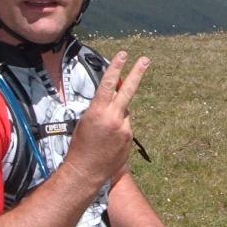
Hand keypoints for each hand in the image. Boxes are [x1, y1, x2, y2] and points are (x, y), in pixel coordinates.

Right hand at [64, 51, 149, 188]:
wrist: (86, 171)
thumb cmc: (80, 145)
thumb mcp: (86, 120)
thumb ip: (102, 106)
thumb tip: (115, 95)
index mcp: (98, 111)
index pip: (109, 84)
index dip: (116, 67)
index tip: (123, 54)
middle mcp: (114, 118)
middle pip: (128, 90)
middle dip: (137, 73)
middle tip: (145, 59)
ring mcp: (124, 129)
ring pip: (124, 113)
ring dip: (117, 117)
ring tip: (103, 134)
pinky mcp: (130, 139)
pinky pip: (126, 127)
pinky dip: (119, 130)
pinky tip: (108, 142)